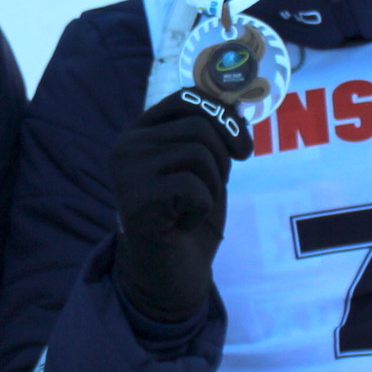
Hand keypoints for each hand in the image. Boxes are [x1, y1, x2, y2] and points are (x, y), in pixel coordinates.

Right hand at [105, 91, 249, 324]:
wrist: (169, 272)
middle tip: (212, 190)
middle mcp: (127, 145)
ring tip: (193, 208)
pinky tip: (182, 223)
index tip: (243, 149)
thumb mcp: (205, 168)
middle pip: (199, 126)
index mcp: (140, 132)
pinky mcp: (136, 197)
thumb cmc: (188, 217)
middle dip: (222, 160)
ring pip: (198, 154)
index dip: (224, 117)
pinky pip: (193, 187)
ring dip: (213, 186)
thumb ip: (212, 136)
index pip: (187, 98)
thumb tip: (240, 103)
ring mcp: (127, 170)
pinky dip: (201, 209)